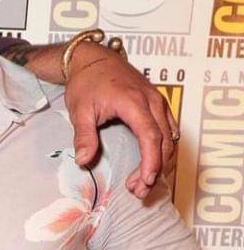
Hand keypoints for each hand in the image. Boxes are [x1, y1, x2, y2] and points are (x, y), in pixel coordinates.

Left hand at [64, 43, 176, 199]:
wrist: (93, 59)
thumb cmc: (87, 82)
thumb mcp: (80, 110)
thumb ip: (84, 136)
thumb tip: (84, 161)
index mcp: (135, 102)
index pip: (150, 136)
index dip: (150, 161)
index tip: (145, 181)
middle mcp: (152, 101)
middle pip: (164, 141)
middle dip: (154, 168)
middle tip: (138, 190)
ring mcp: (158, 101)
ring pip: (170, 137)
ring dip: (160, 161)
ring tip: (142, 182)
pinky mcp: (157, 104)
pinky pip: (169, 129)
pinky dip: (163, 149)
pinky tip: (152, 163)